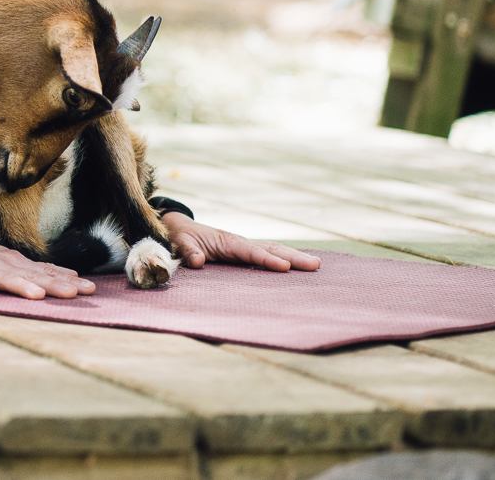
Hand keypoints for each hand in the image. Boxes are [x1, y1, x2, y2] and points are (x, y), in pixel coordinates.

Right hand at [0, 242, 96, 299]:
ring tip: (36, 295)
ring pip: (2, 277)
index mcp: (15, 263)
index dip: (66, 280)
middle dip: (51, 283)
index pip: (45, 271)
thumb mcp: (10, 264)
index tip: (89, 289)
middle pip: (30, 274)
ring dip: (19, 285)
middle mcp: (2, 264)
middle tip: (73, 293)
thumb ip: (37, 271)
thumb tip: (71, 277)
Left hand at [161, 212, 321, 272]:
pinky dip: (285, 257)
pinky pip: (268, 254)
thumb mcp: (178, 243)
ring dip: (294, 256)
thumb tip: (199, 261)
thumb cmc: (178, 236)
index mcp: (226, 242)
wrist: (177, 227)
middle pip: (270, 248)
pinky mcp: (244, 252)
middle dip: (292, 257)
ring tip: (317, 265)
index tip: (284, 267)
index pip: (250, 252)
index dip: (267, 259)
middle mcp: (239, 242)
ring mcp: (243, 246)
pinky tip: (300, 266)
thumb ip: (188, 251)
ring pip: (273, 249)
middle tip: (316, 265)